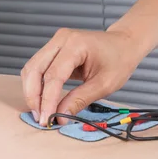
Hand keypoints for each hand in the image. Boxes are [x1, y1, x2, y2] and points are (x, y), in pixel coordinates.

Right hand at [21, 28, 141, 125]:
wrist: (125, 44)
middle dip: (33, 96)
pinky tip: (43, 101)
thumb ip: (80, 99)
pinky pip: (39, 68)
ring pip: (32, 68)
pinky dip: (38, 85)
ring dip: (32, 92)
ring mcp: (56, 42)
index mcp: (76, 44)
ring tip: (40, 112)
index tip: (46, 119)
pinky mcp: (55, 49)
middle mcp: (62, 39)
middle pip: (34, 69)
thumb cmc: (120, 60)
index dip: (47, 100)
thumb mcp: (105, 84)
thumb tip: (60, 116)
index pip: (53, 75)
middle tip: (39, 118)